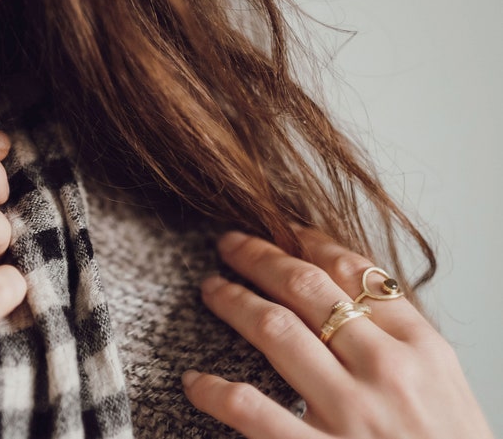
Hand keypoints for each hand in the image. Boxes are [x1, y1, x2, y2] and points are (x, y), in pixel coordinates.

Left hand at [182, 229, 493, 438]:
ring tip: (211, 288)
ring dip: (233, 300)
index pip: (358, 273)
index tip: (286, 229)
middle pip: (307, 288)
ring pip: (275, 330)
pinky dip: (215, 390)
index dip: (312, 242)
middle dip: (261, 256)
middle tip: (231, 243)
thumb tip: (352, 296)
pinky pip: (251, 408)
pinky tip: (194, 381)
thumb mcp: (447, 388)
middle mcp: (386, 371)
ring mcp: (351, 412)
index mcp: (423, 350)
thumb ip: (403, 341)